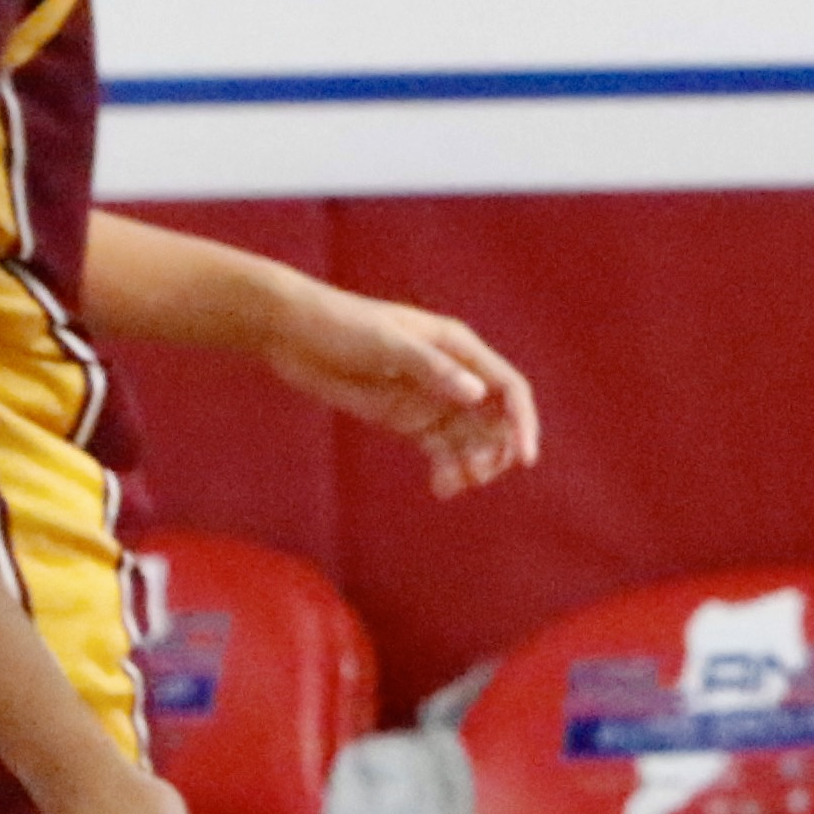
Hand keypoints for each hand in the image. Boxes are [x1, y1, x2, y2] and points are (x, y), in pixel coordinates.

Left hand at [265, 280, 541, 497]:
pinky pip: (440, 451)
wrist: (290, 333)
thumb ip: (431, 369)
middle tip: (477, 475)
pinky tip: (440, 488)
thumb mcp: (386, 344)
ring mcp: (430, 399)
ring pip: (470, 441)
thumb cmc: (341, 324)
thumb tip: (477, 395)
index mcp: (458, 347)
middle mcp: (453, 374)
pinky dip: (447, 471)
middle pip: (495, 420)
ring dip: (471, 465)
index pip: (507, 389)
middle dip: (496, 451)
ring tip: (451, 485)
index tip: (522, 460)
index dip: (521, 423)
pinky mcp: (406, 419)